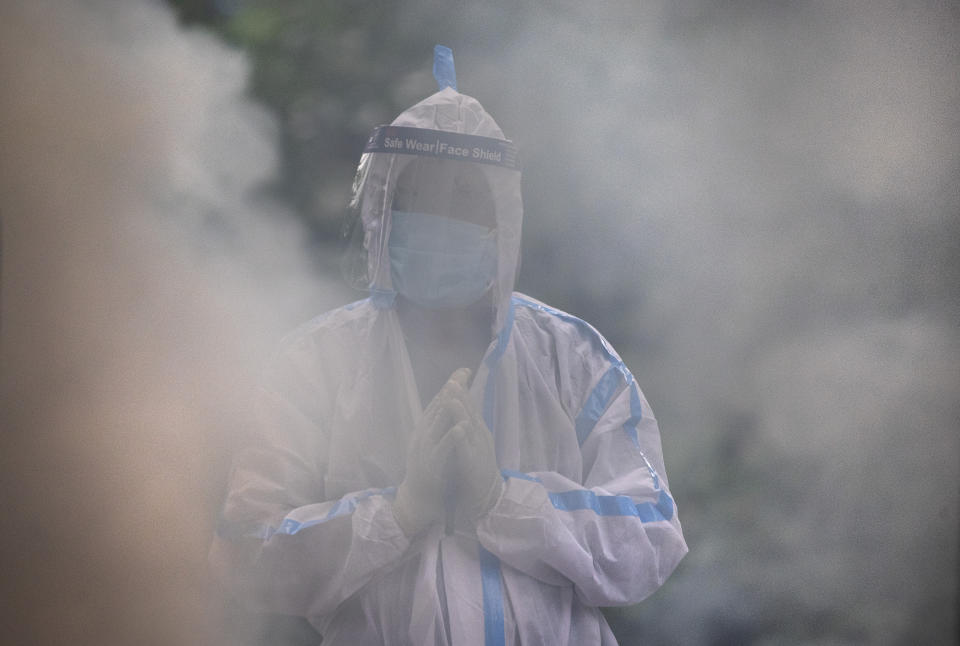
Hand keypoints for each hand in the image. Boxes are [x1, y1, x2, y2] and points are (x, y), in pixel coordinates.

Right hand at [393, 368, 471, 536]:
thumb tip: (448, 407)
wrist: (416, 500)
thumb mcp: (433, 443)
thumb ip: (438, 426)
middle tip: (463, 372)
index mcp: (424, 429)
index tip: (463, 371)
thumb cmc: (428, 471)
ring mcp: (425, 449)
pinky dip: (451, 436)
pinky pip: (442, 448)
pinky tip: (461, 426)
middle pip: (437, 407)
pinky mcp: (431, 464)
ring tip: (458, 389)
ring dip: (448, 406)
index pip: (439, 402)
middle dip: (451, 389)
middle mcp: (422, 435)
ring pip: (437, 423)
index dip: (451, 385)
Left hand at [444, 380, 503, 525]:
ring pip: (469, 424)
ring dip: (461, 407)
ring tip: (453, 392)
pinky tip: (457, 425)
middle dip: (463, 393)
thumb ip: (467, 427)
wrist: (486, 497)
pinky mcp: (473, 463)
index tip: (457, 375)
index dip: (464, 391)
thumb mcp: (472, 443)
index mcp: (477, 431)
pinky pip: (467, 447)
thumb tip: (461, 410)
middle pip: (471, 411)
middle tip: (456, 376)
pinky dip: (462, 434)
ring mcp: (478, 448)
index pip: (470, 407)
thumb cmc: (475, 470)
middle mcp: (480, 436)